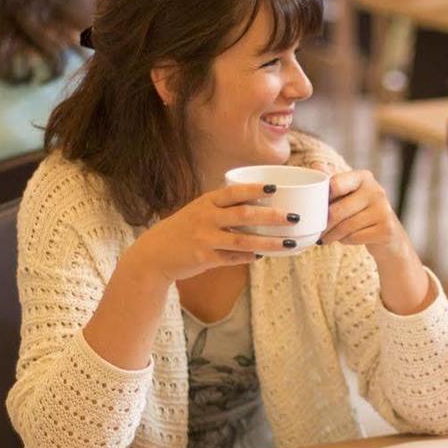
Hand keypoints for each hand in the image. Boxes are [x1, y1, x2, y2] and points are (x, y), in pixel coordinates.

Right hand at [128, 181, 296, 284]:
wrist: (154, 255)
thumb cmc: (181, 231)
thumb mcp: (197, 212)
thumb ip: (222, 209)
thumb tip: (256, 209)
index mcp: (206, 202)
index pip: (234, 192)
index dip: (255, 189)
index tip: (274, 188)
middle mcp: (206, 218)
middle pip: (245, 215)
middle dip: (272, 216)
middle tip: (293, 217)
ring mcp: (205, 239)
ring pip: (244, 240)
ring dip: (269, 242)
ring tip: (289, 242)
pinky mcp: (205, 258)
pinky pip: (234, 258)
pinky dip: (250, 257)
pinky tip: (262, 256)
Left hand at [318, 166, 409, 257]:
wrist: (388, 233)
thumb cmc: (361, 211)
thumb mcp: (348, 193)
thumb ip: (331, 180)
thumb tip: (315, 166)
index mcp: (363, 177)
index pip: (335, 184)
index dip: (321, 198)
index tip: (315, 208)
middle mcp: (375, 190)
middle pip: (337, 211)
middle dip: (323, 224)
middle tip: (316, 232)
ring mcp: (383, 209)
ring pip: (345, 227)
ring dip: (331, 235)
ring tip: (326, 238)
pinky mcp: (386, 229)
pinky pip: (355, 237)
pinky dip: (345, 241)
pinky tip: (344, 239)